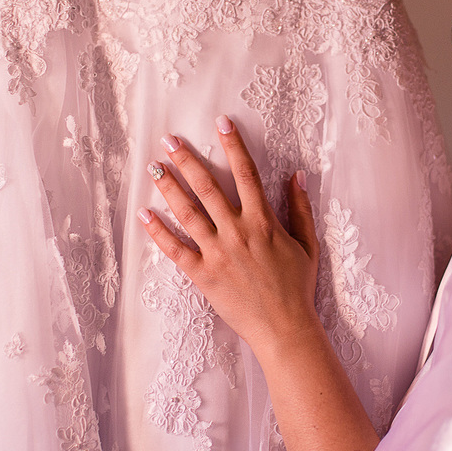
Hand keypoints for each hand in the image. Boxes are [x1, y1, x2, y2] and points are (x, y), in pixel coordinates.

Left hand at [138, 116, 321, 359]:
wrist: (285, 328)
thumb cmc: (298, 287)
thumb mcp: (307, 244)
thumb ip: (300, 207)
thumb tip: (297, 174)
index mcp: (263, 221)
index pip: (246, 174)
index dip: (233, 145)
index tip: (221, 122)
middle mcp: (237, 232)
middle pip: (208, 187)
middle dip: (187, 160)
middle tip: (169, 139)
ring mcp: (217, 253)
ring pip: (188, 213)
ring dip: (169, 188)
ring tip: (154, 168)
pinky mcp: (203, 275)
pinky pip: (176, 250)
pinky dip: (158, 232)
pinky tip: (144, 214)